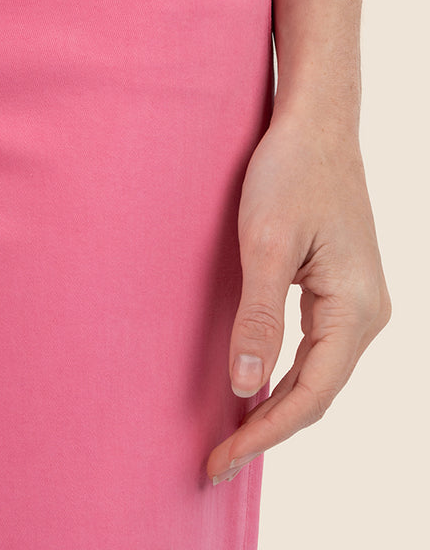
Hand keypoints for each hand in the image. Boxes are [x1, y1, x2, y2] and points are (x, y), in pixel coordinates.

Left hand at [207, 107, 391, 484]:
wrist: (315, 122)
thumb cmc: (291, 172)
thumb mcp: (266, 244)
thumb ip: (259, 317)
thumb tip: (245, 387)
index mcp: (356, 310)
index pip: (310, 396)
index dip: (264, 434)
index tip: (221, 461)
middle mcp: (366, 313)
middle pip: (317, 392)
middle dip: (267, 429)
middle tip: (216, 461)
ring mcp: (356, 300)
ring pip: (316, 373)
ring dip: (275, 405)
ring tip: (231, 436)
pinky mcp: (339, 286)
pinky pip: (314, 347)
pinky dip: (283, 373)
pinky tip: (254, 384)